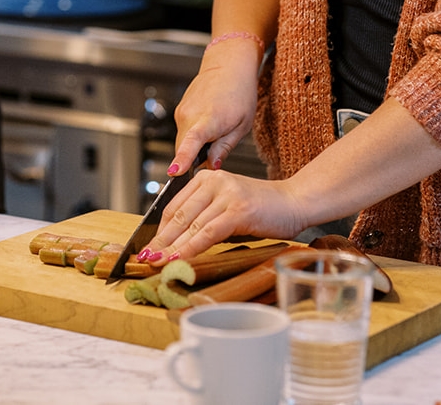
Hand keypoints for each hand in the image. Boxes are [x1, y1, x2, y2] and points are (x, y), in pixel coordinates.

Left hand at [147, 170, 308, 261]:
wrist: (295, 202)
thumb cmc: (263, 208)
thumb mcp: (228, 206)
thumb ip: (206, 216)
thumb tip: (178, 241)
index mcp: (207, 178)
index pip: (174, 205)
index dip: (159, 229)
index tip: (148, 246)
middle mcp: (213, 181)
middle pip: (179, 215)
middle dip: (160, 240)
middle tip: (145, 258)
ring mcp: (225, 194)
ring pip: (191, 225)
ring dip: (171, 247)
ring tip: (157, 263)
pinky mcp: (237, 210)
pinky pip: (208, 233)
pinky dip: (190, 248)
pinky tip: (179, 259)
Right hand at [168, 40, 259, 175]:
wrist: (228, 65)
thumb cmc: (240, 92)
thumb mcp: (242, 125)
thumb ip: (224, 148)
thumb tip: (211, 166)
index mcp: (208, 119)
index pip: (191, 143)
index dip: (182, 159)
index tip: (175, 172)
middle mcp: (189, 115)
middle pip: (185, 149)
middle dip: (197, 157)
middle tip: (218, 150)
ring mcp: (182, 111)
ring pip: (184, 140)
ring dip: (197, 144)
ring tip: (218, 129)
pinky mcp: (180, 109)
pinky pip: (184, 130)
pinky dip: (194, 133)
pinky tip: (210, 121)